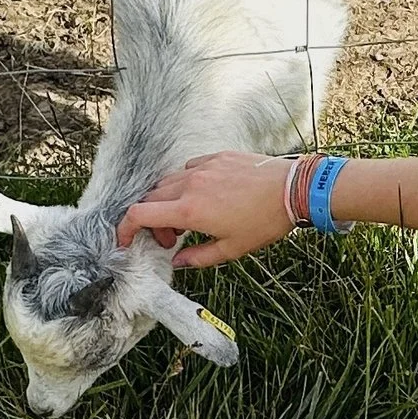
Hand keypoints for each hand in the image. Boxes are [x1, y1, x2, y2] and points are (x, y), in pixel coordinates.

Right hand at [115, 152, 295, 267]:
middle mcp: (190, 184)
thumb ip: (198, 258)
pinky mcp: (216, 156)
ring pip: (167, 183)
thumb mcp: (232, 249)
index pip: (139, 214)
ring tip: (190, 219)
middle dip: (152, 221)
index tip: (126, 240)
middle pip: (150, 199)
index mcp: (190, 210)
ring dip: (167, 202)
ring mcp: (202, 167)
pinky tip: (205, 197)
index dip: (124, 229)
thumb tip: (178, 262)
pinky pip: (188, 169)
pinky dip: (186, 185)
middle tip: (174, 238)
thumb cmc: (265, 221)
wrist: (293, 188)